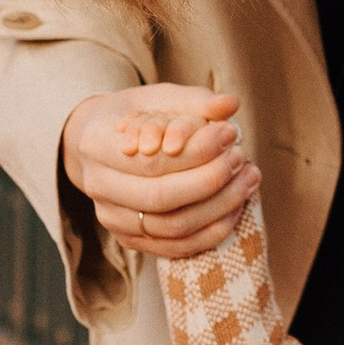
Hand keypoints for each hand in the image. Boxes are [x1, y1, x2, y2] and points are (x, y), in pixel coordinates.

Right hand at [61, 86, 258, 259]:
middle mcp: (96, 185)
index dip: (196, 151)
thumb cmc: (138, 114)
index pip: (151, 160)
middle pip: (160, 197)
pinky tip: (236, 206)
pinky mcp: (129, 240)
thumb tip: (231, 104)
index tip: (229, 134)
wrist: (103, 144)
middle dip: (209, 180)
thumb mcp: (160, 97)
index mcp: (95, 144)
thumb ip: (196, 100)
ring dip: (218, 206)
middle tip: (240, 158)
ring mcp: (111, 218)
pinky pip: (177, 247)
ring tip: (248, 178)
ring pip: (171, 227)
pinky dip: (212, 230)